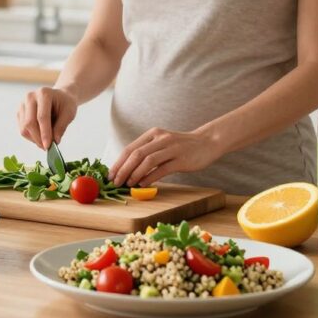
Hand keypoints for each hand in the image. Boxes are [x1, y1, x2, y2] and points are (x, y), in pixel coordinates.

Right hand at [16, 87, 77, 149]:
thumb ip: (62, 126)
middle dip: (38, 138)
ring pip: (24, 128)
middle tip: (48, 147)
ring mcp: (22, 104)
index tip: (48, 146)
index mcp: (44, 93)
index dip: (45, 133)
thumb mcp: (69, 113)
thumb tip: (55, 141)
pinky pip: (22, 129)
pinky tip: (40, 136)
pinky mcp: (19, 112)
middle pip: (29, 122)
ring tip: (46, 142)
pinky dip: (31, 137)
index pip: (42, 116)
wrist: (59, 97)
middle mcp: (30, 97)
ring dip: (35, 139)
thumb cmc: (65, 104)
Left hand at [109, 127, 224, 186]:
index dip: (119, 162)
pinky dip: (150, 177)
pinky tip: (142, 184)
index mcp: (153, 134)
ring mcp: (172, 148)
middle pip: (136, 154)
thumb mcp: (162, 143)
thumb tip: (128, 169)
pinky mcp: (181, 160)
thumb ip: (148, 152)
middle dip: (123, 169)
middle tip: (115, 182)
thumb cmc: (181, 146)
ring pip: (147, 161)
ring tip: (127, 184)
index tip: (111, 175)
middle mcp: (161, 139)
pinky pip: (162, 169)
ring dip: (134, 174)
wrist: (207, 142)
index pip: (130, 148)